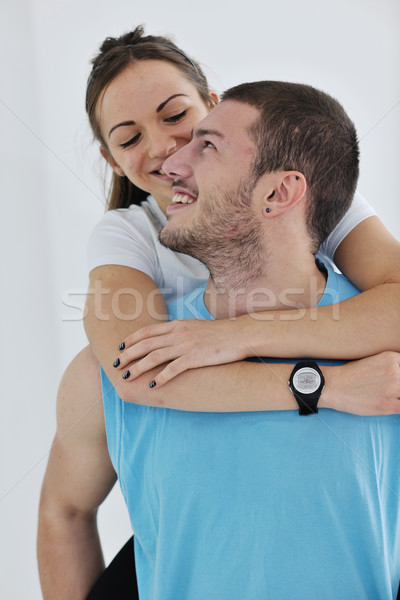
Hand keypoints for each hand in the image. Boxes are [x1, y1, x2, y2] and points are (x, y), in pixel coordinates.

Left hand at [113, 318, 252, 386]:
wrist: (239, 334)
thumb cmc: (219, 333)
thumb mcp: (195, 326)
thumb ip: (179, 331)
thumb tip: (167, 337)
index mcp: (177, 325)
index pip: (148, 331)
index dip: (131, 339)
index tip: (121, 347)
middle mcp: (178, 333)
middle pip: (146, 344)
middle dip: (128, 355)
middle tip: (116, 364)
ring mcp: (186, 345)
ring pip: (154, 357)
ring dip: (138, 367)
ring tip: (127, 376)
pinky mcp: (195, 358)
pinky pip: (173, 369)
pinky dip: (160, 377)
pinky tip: (152, 385)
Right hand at [322, 352, 399, 414]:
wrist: (333, 386)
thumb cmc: (350, 375)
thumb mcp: (373, 361)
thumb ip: (391, 367)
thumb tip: (398, 375)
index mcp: (392, 358)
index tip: (395, 382)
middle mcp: (395, 370)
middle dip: (398, 388)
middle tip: (387, 390)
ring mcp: (393, 387)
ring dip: (398, 397)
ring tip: (388, 398)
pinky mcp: (389, 404)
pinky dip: (398, 407)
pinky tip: (391, 406)